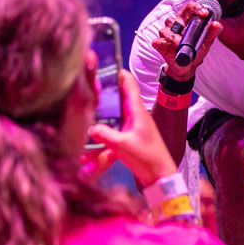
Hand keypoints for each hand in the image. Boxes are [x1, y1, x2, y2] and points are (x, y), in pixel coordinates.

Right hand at [86, 69, 177, 187]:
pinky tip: (89, 145)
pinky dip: (101, 136)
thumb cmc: (148, 158)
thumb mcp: (123, 146)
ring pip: (112, 115)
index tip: (102, 67)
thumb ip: (105, 135)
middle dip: (102, 94)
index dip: (117, 73)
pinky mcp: (128, 138)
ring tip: (83, 114)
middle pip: (116, 97)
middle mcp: (134, 115)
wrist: (160, 177)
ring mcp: (131, 127)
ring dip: (99, 117)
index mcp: (137, 111)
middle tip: (85, 91)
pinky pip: (112, 131)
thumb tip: (90, 128)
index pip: (129, 83)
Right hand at [151, 1, 222, 81]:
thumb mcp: (207, 41)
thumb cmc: (196, 49)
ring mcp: (166, 35)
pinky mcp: (161, 45)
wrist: (188, 66)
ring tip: (179, 43)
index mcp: (186, 19)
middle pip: (174, 18)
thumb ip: (212, 32)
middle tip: (189, 31)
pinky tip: (160, 43)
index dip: (196, 8)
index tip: (204, 14)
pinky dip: (158, 42)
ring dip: (173, 37)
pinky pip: (157, 42)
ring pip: (166, 30)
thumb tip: (217, 24)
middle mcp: (175, 24)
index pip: (189, 8)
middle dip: (181, 23)